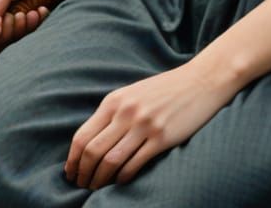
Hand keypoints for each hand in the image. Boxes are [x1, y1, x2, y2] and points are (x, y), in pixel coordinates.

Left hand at [65, 61, 230, 189]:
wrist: (199, 81)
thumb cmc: (164, 90)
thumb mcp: (132, 94)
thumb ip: (113, 114)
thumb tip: (90, 142)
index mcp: (114, 101)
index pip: (82, 136)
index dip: (73, 159)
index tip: (70, 173)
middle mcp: (126, 112)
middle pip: (93, 151)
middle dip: (83, 174)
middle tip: (82, 185)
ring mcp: (144, 125)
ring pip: (111, 161)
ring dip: (100, 180)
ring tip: (97, 188)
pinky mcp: (162, 137)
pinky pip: (135, 164)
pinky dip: (123, 178)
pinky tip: (121, 182)